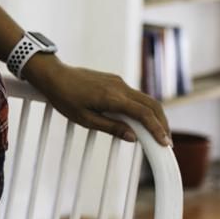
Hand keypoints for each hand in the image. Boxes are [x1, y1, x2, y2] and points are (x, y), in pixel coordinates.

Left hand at [25, 56, 170, 144]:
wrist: (53, 75)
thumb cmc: (64, 97)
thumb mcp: (84, 119)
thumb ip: (110, 127)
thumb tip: (133, 137)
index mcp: (113, 97)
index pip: (144, 114)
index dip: (157, 129)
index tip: (166, 143)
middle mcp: (120, 87)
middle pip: (152, 105)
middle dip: (162, 123)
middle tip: (166, 141)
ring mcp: (118, 82)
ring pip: (145, 99)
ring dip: (155, 115)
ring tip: (157, 132)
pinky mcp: (115, 80)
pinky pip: (135, 95)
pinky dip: (144, 108)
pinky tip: (142, 119)